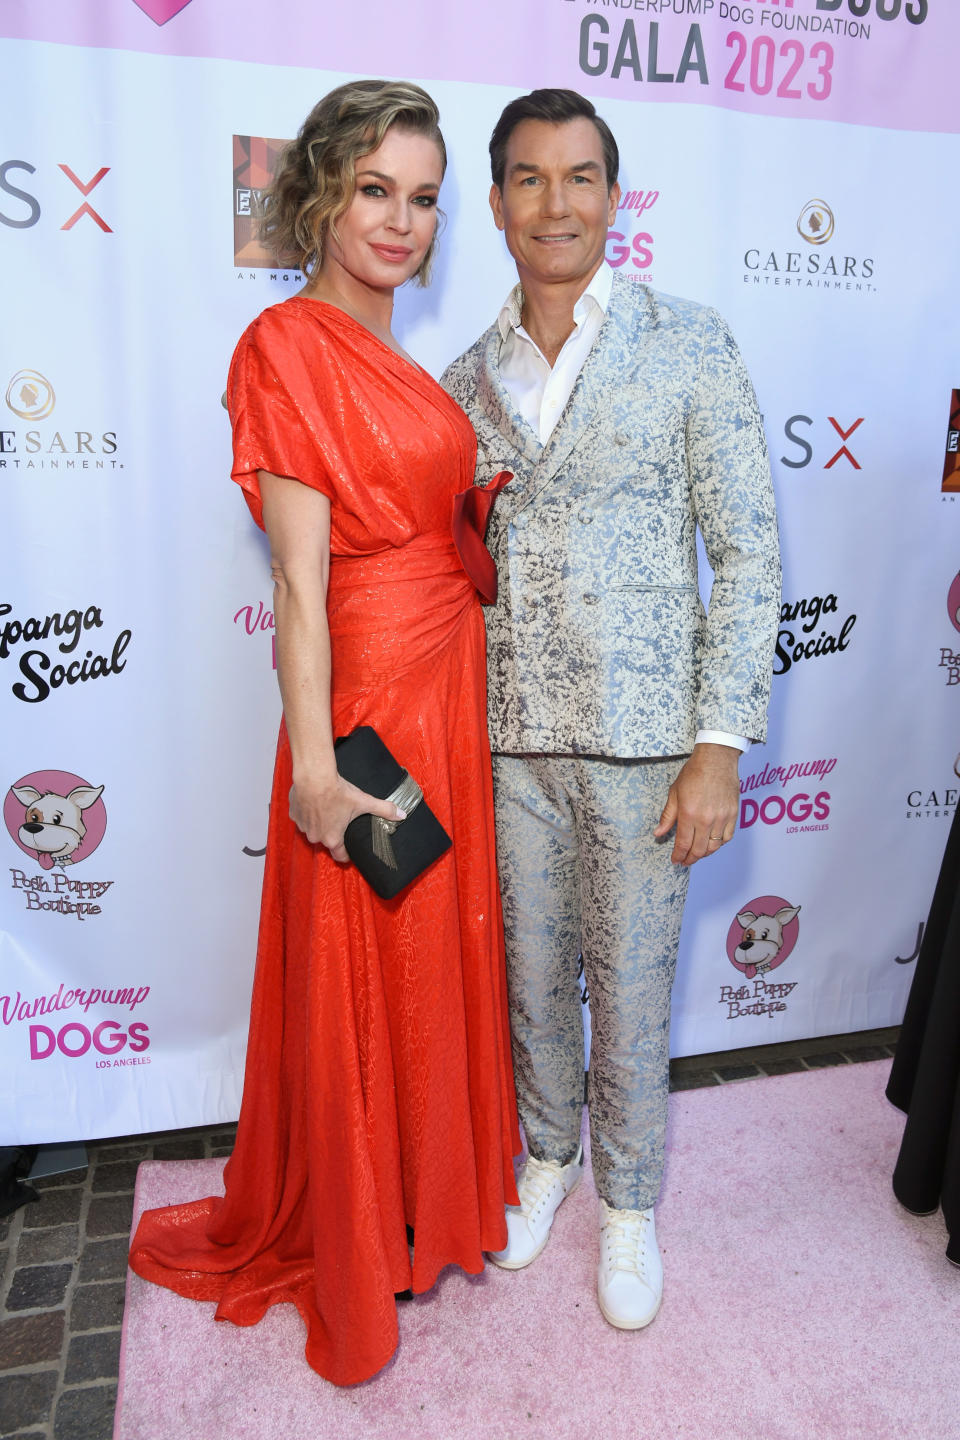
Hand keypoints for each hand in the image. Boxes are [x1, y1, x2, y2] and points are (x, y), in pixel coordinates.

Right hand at [289, 774, 405, 863]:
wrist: (314, 777)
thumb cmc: (337, 791)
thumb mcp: (364, 801)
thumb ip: (384, 809)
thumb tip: (402, 814)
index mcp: (333, 838)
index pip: (340, 856)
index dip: (347, 853)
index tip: (351, 848)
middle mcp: (316, 837)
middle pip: (326, 840)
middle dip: (333, 832)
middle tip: (341, 819)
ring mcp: (304, 826)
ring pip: (313, 829)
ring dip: (319, 822)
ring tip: (327, 808)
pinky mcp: (294, 814)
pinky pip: (302, 818)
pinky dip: (307, 812)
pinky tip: (314, 802)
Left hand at [653, 743, 739, 866]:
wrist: (716, 760)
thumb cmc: (694, 773)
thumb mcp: (674, 793)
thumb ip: (667, 816)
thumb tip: (658, 833)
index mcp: (689, 814)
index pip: (683, 844)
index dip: (679, 855)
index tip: (676, 860)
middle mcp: (706, 819)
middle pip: (699, 849)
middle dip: (690, 859)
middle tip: (685, 861)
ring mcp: (721, 818)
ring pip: (714, 846)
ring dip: (704, 854)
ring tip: (697, 854)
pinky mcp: (733, 814)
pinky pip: (727, 837)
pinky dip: (719, 844)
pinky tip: (712, 843)